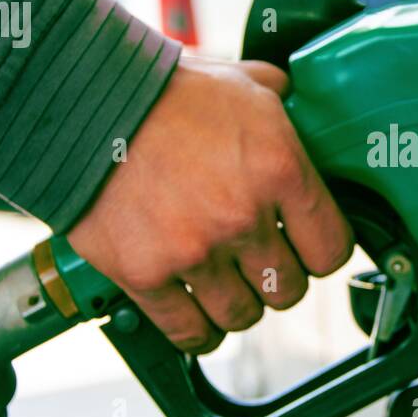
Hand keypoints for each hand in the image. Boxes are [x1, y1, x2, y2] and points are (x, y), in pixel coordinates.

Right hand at [68, 57, 353, 352]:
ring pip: (242, 315)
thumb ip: (282, 106)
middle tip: (260, 263)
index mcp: (279, 170)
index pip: (331, 250)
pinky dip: (197, 330)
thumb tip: (300, 106)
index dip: (320, 251)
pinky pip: (189, 332)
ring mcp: (194, 251)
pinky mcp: (146, 275)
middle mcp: (243, 217)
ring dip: (237, 304)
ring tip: (225, 284)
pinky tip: (198, 314)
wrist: (87, 106)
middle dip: (277, 279)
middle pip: (288, 289)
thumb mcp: (244, 84)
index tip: (305, 247)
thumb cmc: (165, 91)